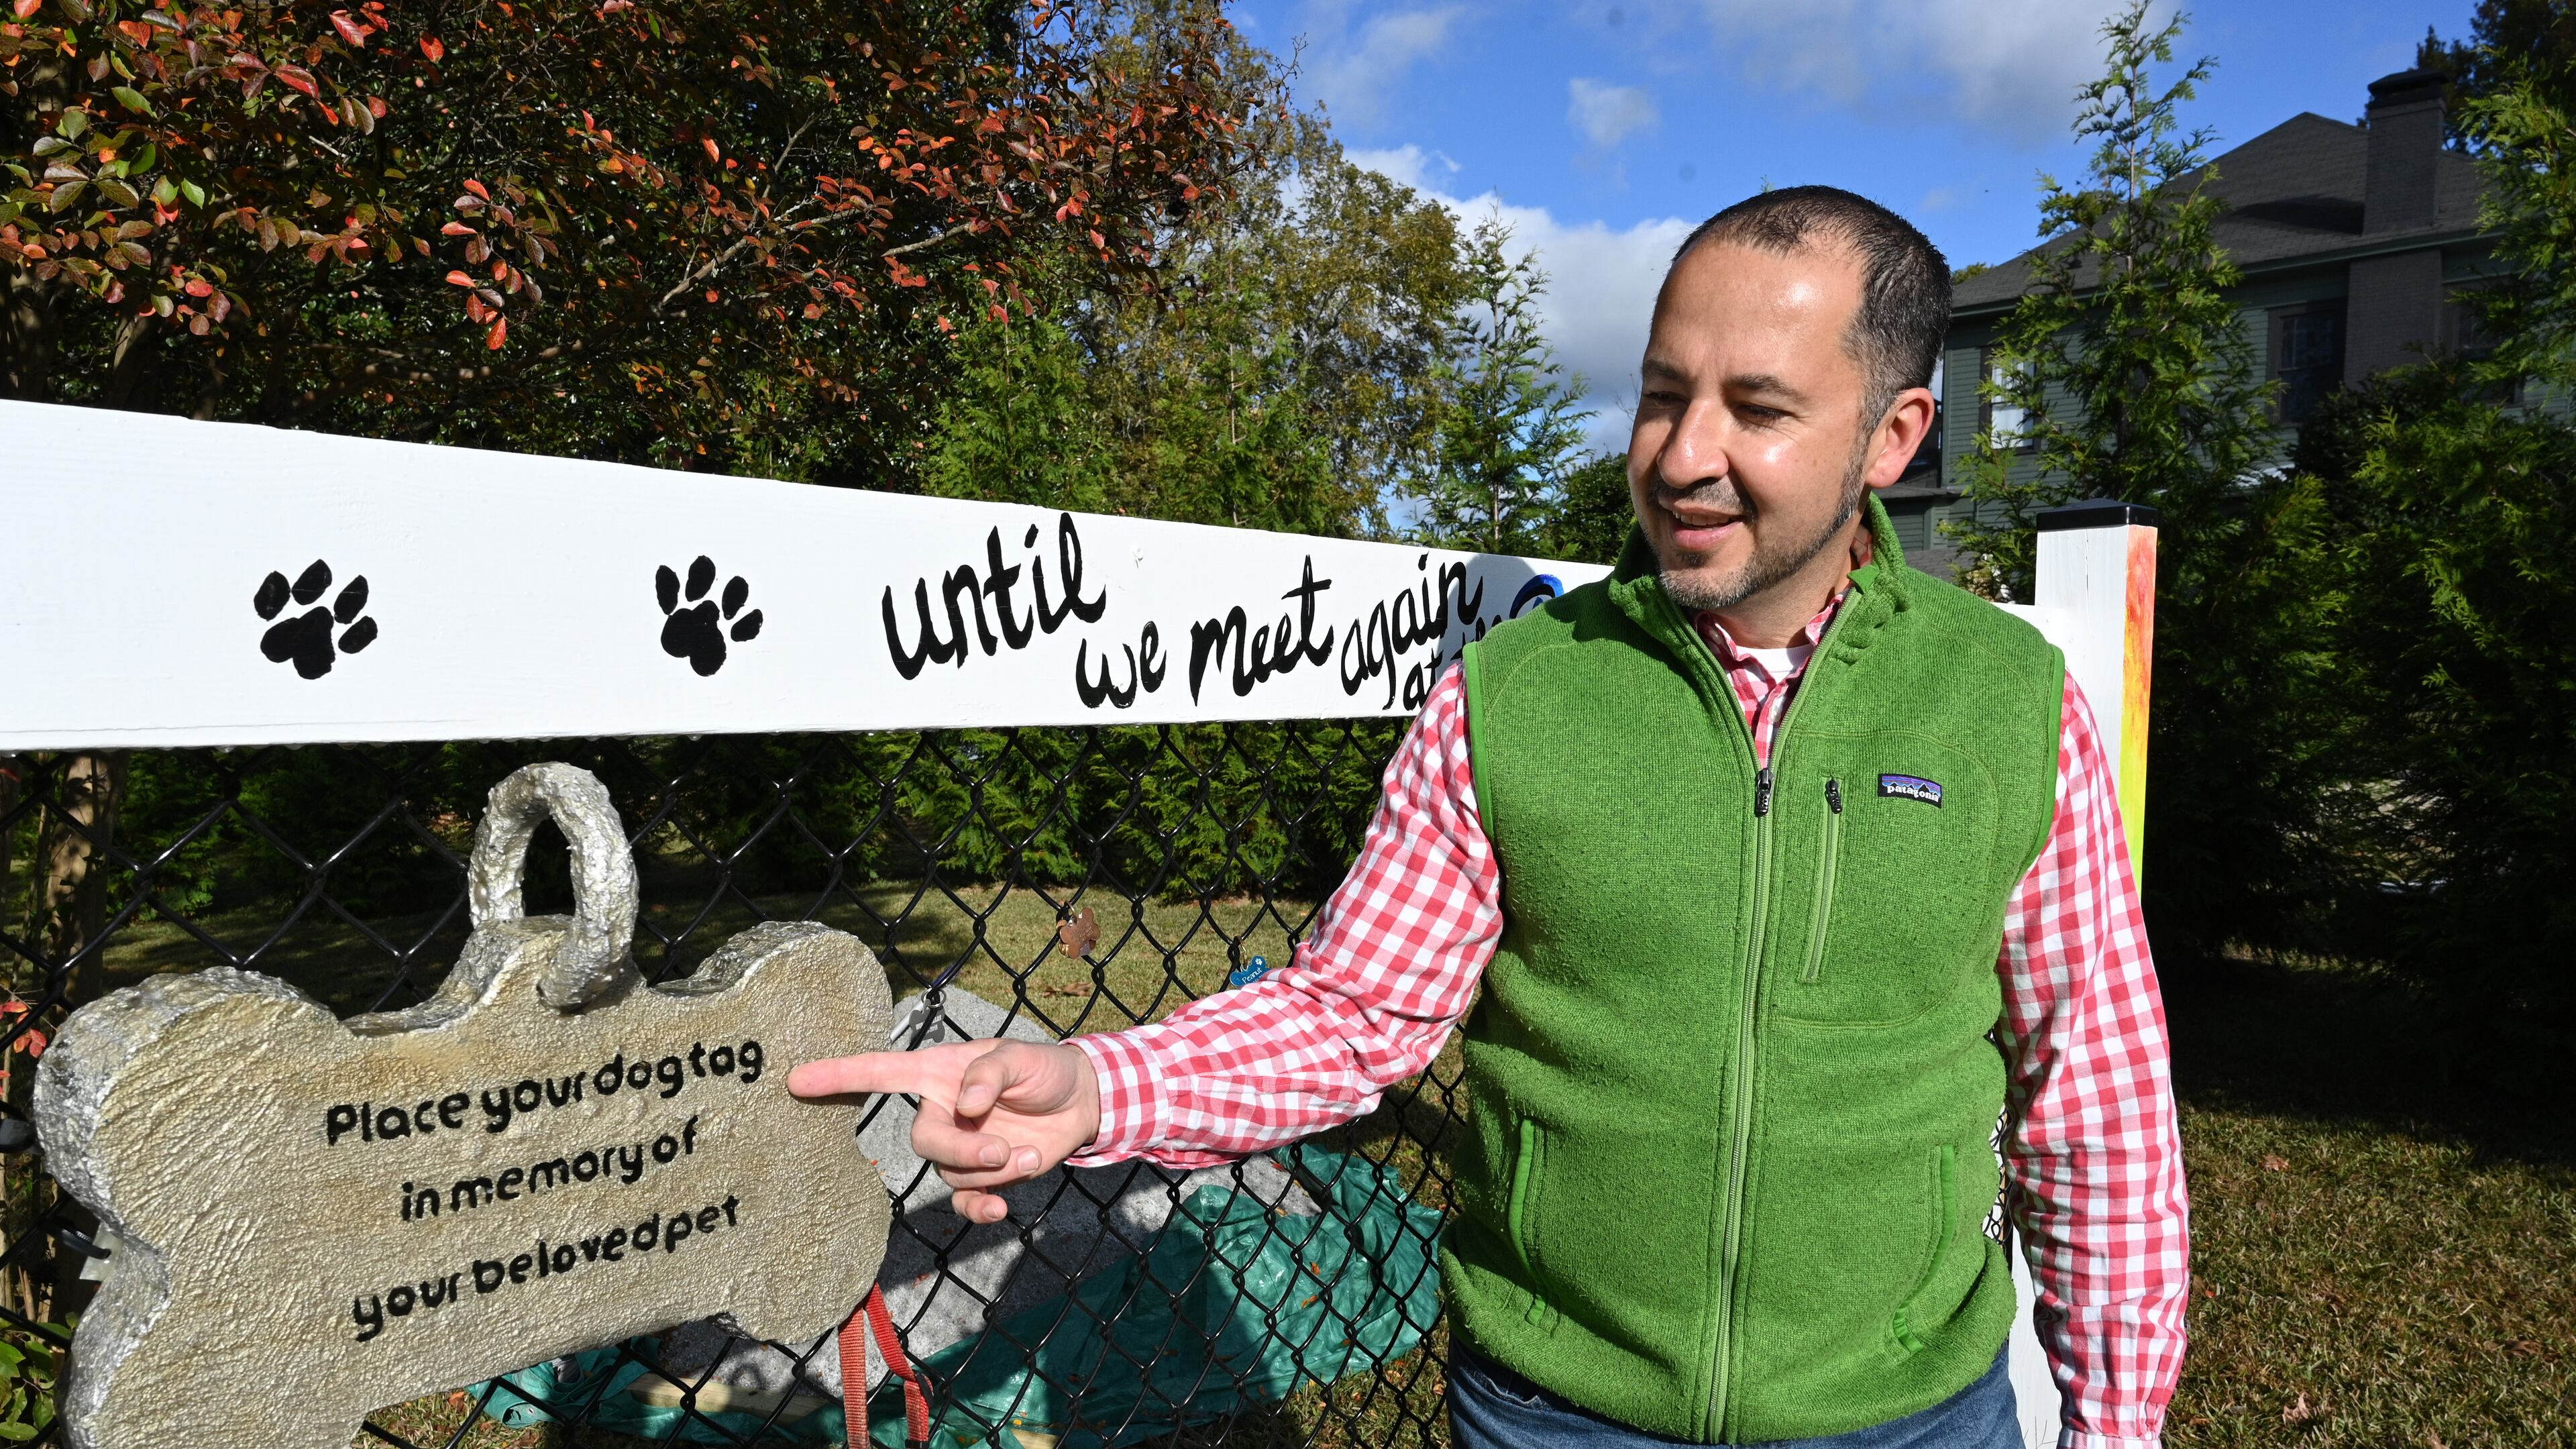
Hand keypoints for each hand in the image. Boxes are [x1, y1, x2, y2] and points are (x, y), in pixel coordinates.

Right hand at [788, 1038, 1101, 1224]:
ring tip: (1028, 1153)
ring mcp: (960, 1148)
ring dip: (994, 1170)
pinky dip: (981, 1209)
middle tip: (1003, 1149)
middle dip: (962, 1151)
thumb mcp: (1021, 1055)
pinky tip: (1001, 1209)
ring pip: (952, 1172)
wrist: (1080, 1103)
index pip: (879, 1074)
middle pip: (923, 1141)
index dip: (838, 1077)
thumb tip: (964, 1104)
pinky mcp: (981, 1178)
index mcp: (939, 1073)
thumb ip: (990, 1072)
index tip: (796, 1080)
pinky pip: (965, 1202)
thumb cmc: (1043, 1069)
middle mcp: (942, 1112)